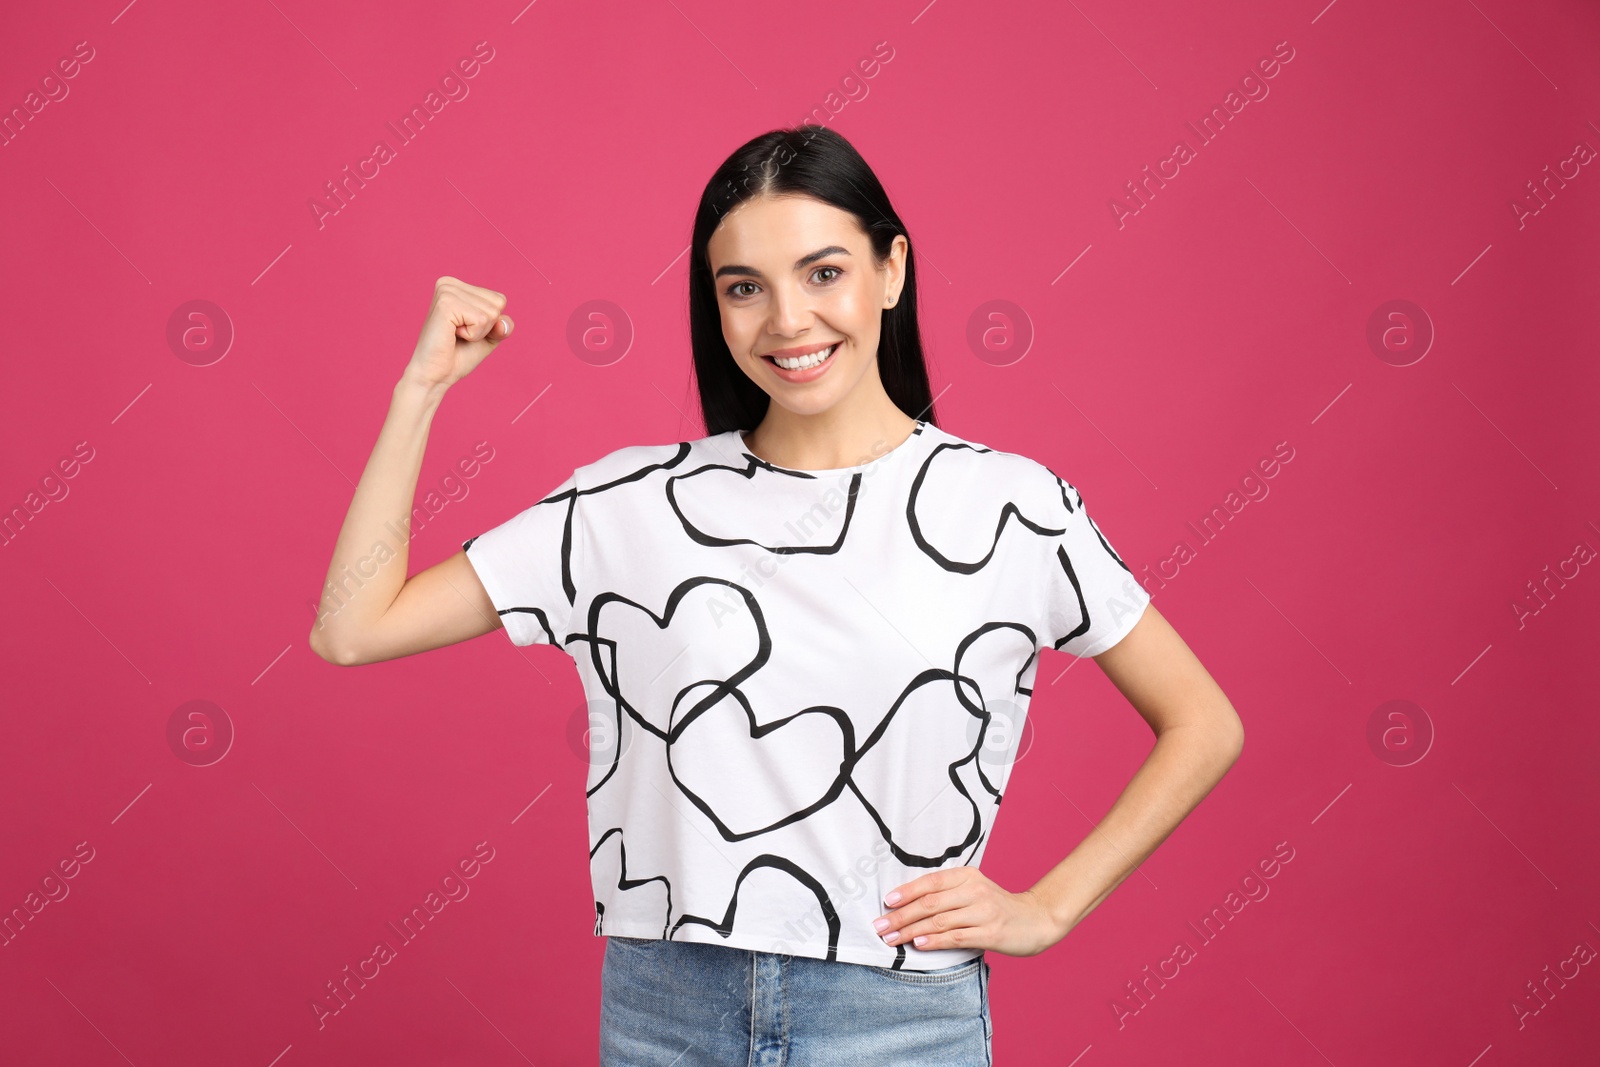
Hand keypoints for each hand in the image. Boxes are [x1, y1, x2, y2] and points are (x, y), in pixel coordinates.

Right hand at [404, 276, 513, 389]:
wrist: (435, 375)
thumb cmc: (457, 356)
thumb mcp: (488, 337)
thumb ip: (503, 325)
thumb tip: (503, 322)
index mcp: (457, 286)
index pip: (499, 299)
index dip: (491, 323)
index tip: (466, 331)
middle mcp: (449, 283)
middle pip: (498, 302)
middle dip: (486, 327)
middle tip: (460, 335)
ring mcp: (446, 291)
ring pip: (492, 312)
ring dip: (478, 332)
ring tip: (455, 335)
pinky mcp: (445, 303)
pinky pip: (481, 319)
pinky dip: (473, 335)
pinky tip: (452, 335)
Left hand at [873, 866, 1062, 957]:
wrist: (1036, 919)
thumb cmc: (996, 907)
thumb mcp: (973, 890)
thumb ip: (947, 894)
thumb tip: (906, 904)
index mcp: (967, 875)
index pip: (930, 882)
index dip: (906, 892)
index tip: (886, 903)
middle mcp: (975, 890)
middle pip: (929, 903)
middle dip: (900, 916)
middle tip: (880, 926)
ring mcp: (984, 911)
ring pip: (939, 921)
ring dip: (911, 931)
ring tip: (892, 939)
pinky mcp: (991, 932)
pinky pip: (956, 937)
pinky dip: (934, 941)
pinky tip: (918, 944)